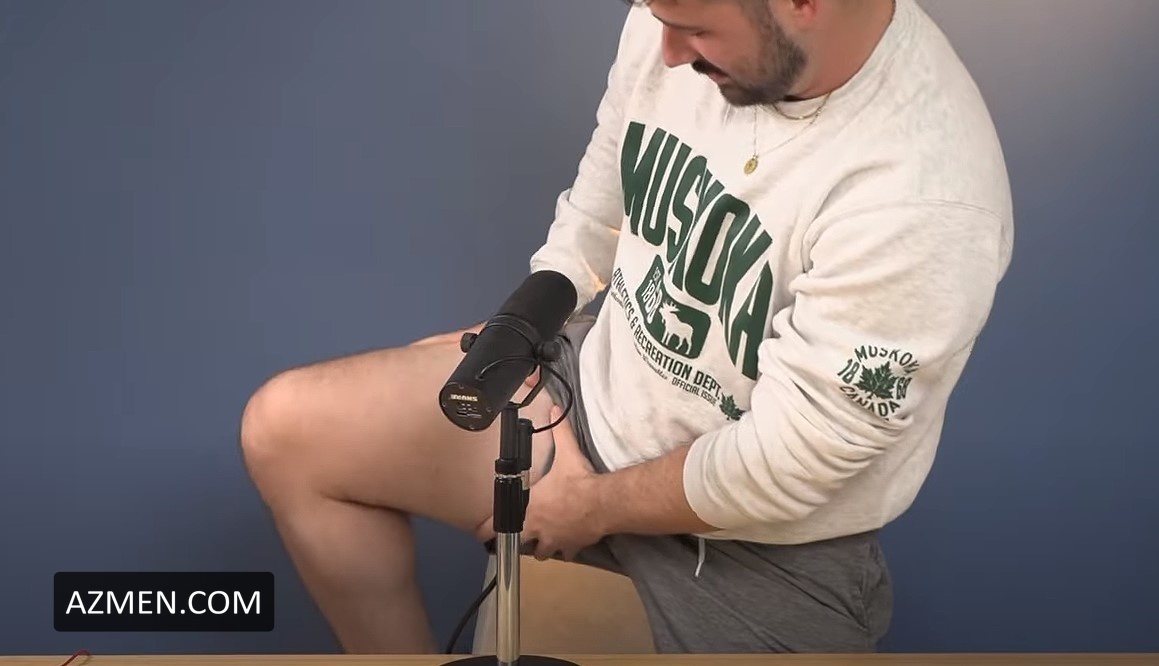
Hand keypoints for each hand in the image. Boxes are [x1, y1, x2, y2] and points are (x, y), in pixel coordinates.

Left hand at [474, 406, 604, 560]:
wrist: (601, 502)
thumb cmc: (578, 481)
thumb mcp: (567, 454)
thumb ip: (560, 432)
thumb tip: (556, 408)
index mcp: (530, 509)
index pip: (499, 525)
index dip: (486, 532)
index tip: (480, 535)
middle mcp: (538, 529)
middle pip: (520, 545)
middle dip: (520, 541)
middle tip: (521, 534)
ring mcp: (555, 541)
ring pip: (542, 553)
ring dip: (542, 547)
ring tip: (545, 539)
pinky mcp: (572, 547)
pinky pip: (566, 554)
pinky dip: (566, 550)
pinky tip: (569, 543)